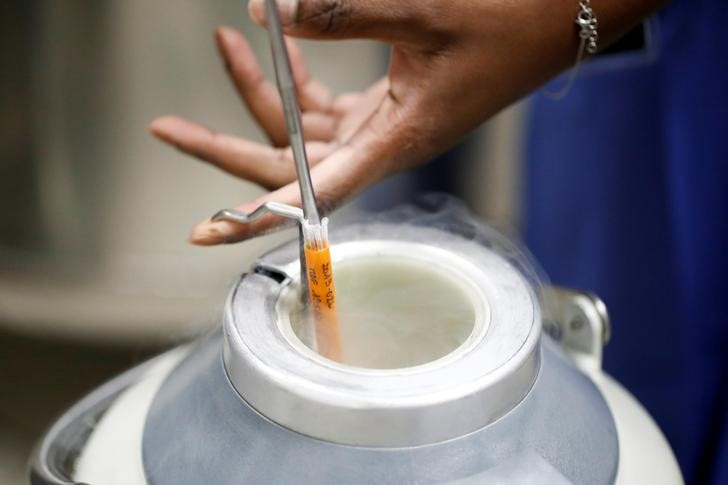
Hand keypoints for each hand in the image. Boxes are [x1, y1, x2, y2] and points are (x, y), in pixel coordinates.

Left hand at [150, 0, 660, 244]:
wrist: (560, 21)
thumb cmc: (510, 26)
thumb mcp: (426, 16)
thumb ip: (347, 14)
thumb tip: (279, 12)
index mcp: (397, 143)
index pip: (313, 193)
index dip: (257, 219)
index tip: (206, 233)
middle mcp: (383, 146)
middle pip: (289, 163)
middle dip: (225, 143)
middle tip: (167, 127)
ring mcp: (383, 127)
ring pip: (303, 128)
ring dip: (262, 90)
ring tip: (229, 39)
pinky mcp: (387, 106)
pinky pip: (326, 105)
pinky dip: (299, 77)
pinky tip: (281, 43)